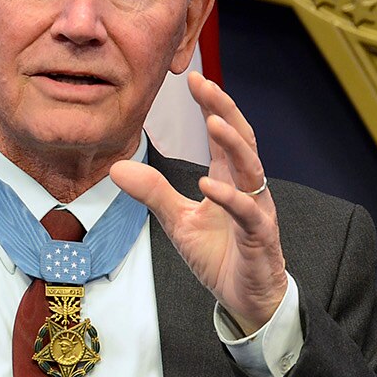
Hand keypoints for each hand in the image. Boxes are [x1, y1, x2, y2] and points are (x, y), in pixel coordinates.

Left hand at [111, 73, 288, 335]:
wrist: (245, 298)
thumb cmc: (219, 255)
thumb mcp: (177, 221)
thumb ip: (153, 192)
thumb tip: (115, 167)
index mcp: (230, 180)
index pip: (225, 134)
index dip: (212, 105)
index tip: (194, 78)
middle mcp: (248, 188)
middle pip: (243, 139)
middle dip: (225, 109)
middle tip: (205, 83)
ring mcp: (257, 210)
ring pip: (252, 169)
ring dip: (234, 145)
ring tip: (214, 121)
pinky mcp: (260, 237)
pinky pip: (248, 213)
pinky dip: (230, 198)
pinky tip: (208, 185)